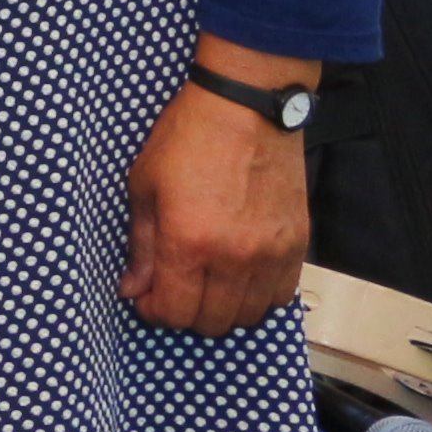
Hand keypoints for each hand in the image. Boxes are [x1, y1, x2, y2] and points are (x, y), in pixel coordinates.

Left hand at [124, 41, 313, 334]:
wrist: (246, 108)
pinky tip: (240, 275)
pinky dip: (257, 296)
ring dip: (223, 308)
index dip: (154, 312)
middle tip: (174, 289)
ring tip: (207, 282)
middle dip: (185, 313)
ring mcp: (271, 255)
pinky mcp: (298, 245)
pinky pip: (280, 296)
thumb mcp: (144, 185)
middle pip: (212, 323)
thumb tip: (133, 289)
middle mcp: (234, 259)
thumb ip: (141, 245)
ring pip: (249, 315)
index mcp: (189, 242)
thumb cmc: (187, 138)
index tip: (147, 297)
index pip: (174, 312)